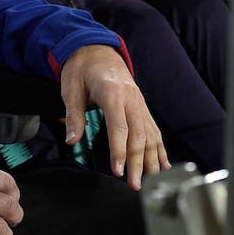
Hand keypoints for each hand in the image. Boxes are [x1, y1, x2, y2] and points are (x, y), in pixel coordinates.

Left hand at [60, 45, 169, 189]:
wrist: (96, 49)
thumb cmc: (81, 68)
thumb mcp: (70, 88)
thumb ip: (74, 115)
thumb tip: (72, 140)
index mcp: (112, 92)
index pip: (119, 127)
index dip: (119, 150)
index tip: (118, 170)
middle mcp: (131, 99)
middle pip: (138, 135)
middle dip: (138, 162)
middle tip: (135, 185)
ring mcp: (139, 102)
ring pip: (150, 134)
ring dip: (152, 159)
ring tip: (152, 181)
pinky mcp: (142, 106)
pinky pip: (153, 129)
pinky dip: (160, 148)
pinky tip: (163, 165)